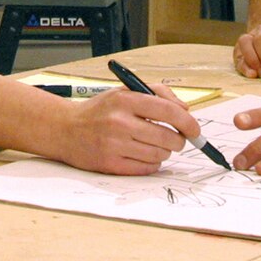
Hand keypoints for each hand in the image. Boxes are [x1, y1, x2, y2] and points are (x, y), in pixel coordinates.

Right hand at [51, 84, 202, 175]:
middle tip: (173, 139)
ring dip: (163, 152)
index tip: (195, 130)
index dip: (188, 122)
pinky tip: (141, 155)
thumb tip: (186, 110)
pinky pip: (147, 168)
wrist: (65, 129)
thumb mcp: (124, 92)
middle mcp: (120, 122)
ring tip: (152, 145)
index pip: (169, 112)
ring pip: (160, 155)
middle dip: (178, 140)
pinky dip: (151, 163)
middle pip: (168, 138)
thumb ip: (158, 94)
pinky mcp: (111, 164)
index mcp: (126, 100)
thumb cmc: (99, 111)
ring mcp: (115, 145)